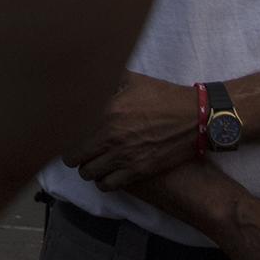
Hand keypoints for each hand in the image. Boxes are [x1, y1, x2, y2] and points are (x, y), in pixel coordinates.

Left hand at [61, 71, 199, 189]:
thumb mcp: (131, 79)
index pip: (68, 133)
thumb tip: (86, 74)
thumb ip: (105, 78)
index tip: (64, 135)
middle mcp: (110, 137)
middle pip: (74, 158)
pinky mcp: (140, 171)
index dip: (63, 135)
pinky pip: (109, 185)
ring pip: (89, 174)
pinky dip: (104, 181)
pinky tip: (107, 174)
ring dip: (87, 169)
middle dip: (73, 155)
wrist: (197, 117)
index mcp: (104, 113)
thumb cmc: (163, 96)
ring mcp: (125, 156)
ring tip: (92, 163)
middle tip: (78, 151)